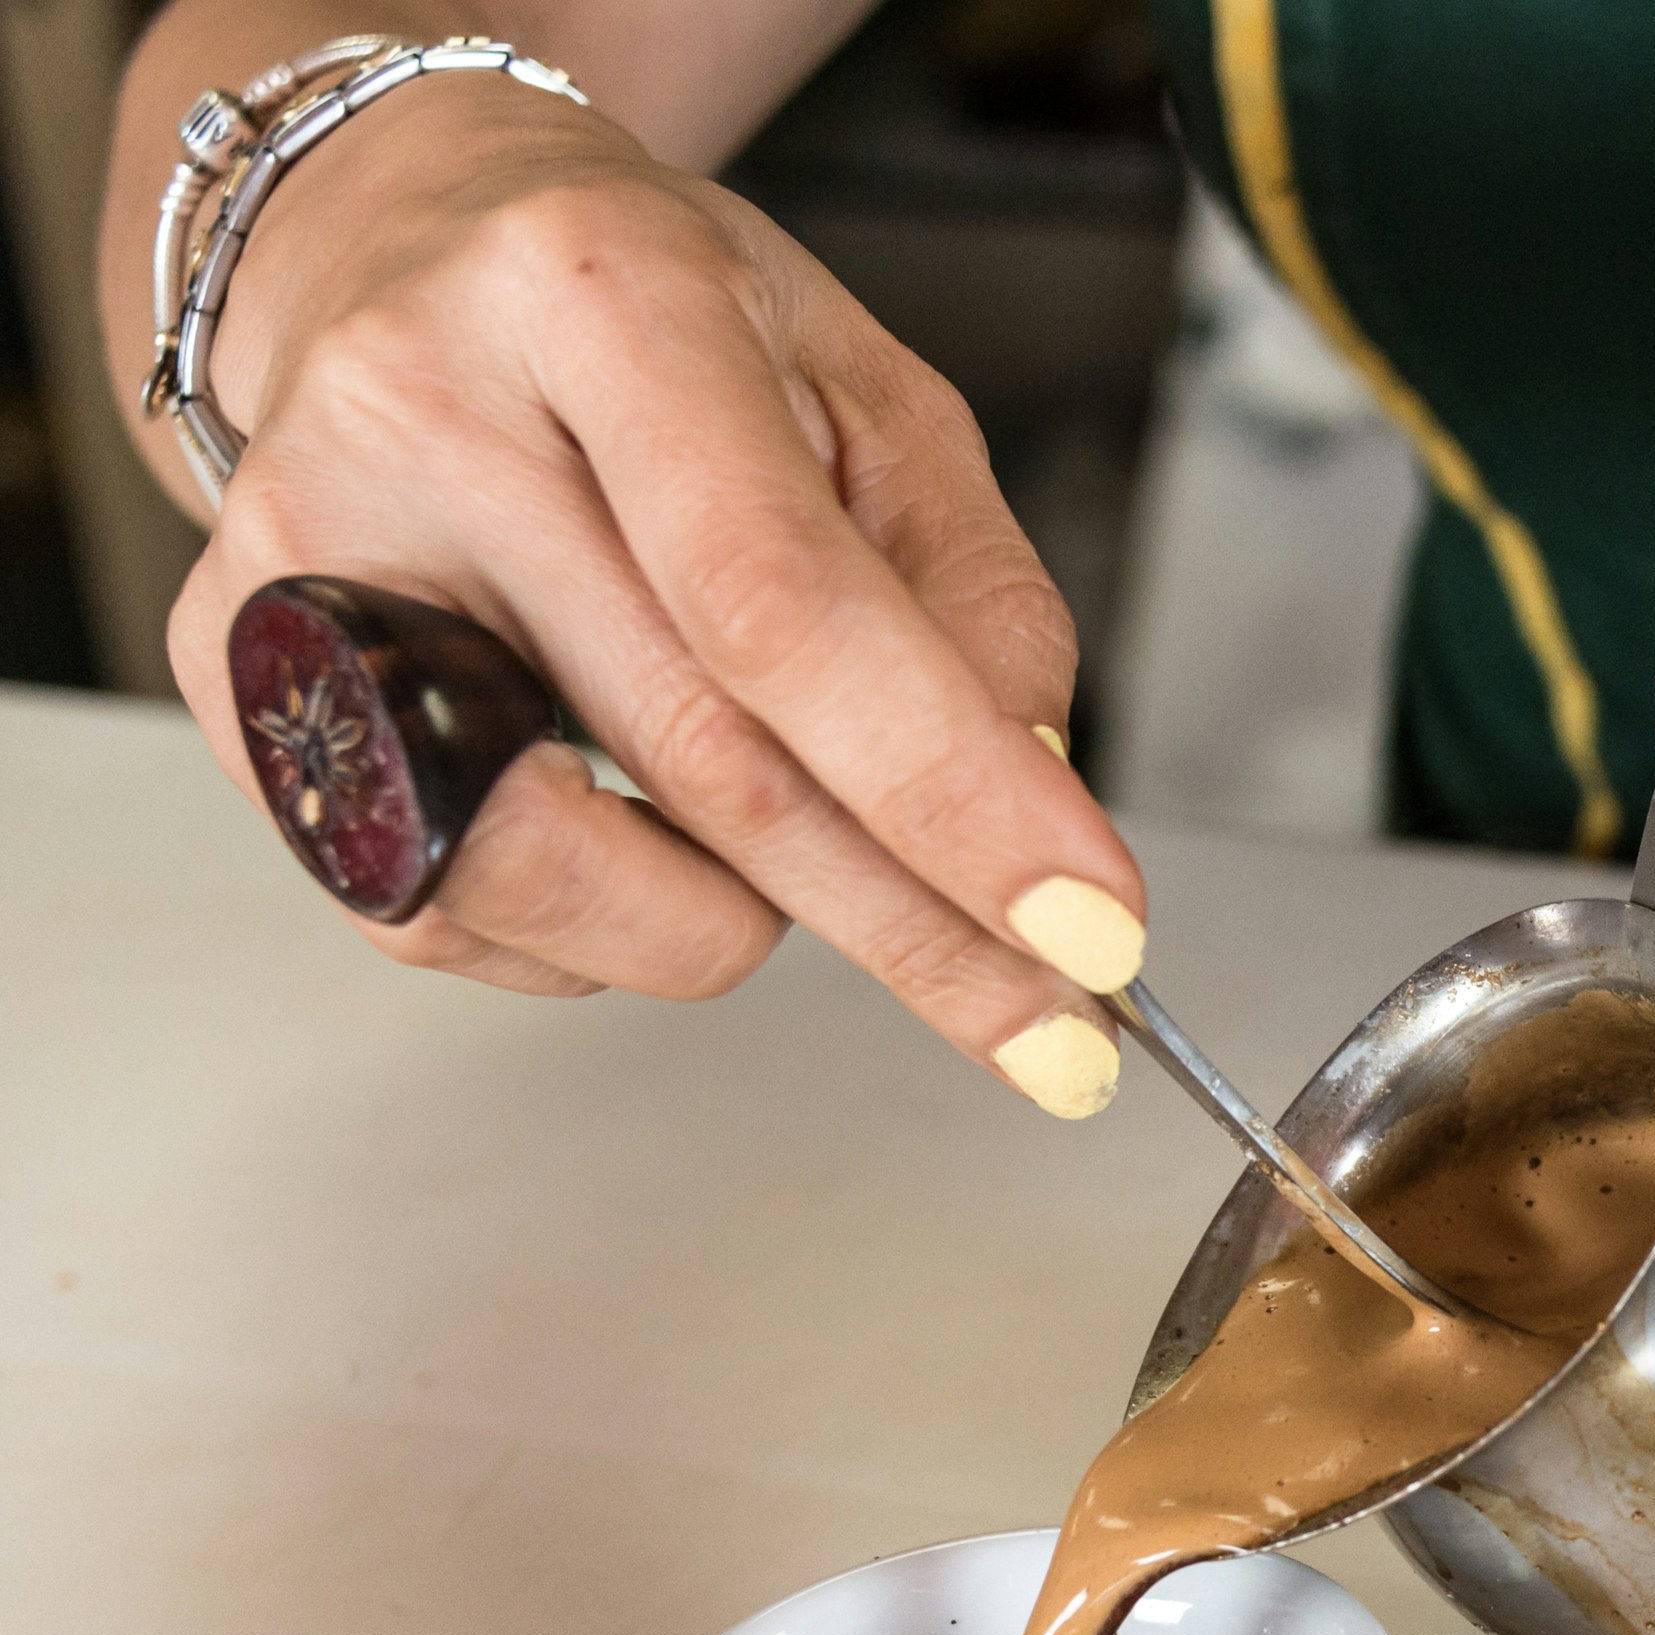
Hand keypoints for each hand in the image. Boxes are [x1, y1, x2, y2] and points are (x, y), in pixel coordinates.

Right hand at [157, 68, 1147, 1114]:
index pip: (787, 603)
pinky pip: (463, 910)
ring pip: (568, 873)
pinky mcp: (231, 680)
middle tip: (1058, 1032)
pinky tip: (640, 818)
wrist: (401, 249)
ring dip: (742, 922)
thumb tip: (1028, 795)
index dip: (951, 791)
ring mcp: (299, 558)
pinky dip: (609, 918)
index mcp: (600, 299)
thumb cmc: (656, 325)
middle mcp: (420, 415)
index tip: (1092, 929)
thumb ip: (973, 595)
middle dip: (916, 931)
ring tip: (800, 841)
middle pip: (703, 763)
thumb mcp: (869, 395)